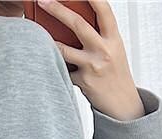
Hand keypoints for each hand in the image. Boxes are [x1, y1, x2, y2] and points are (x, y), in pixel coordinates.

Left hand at [36, 0, 144, 120]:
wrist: (123, 105)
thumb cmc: (115, 74)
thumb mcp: (113, 49)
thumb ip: (99, 34)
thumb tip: (73, 17)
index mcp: (113, 38)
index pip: (104, 10)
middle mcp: (104, 50)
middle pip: (78, 25)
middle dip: (57, 10)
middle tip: (42, 1)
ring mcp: (93, 66)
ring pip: (64, 49)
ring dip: (49, 42)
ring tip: (38, 34)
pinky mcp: (83, 82)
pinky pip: (64, 70)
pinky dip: (58, 66)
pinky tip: (56, 66)